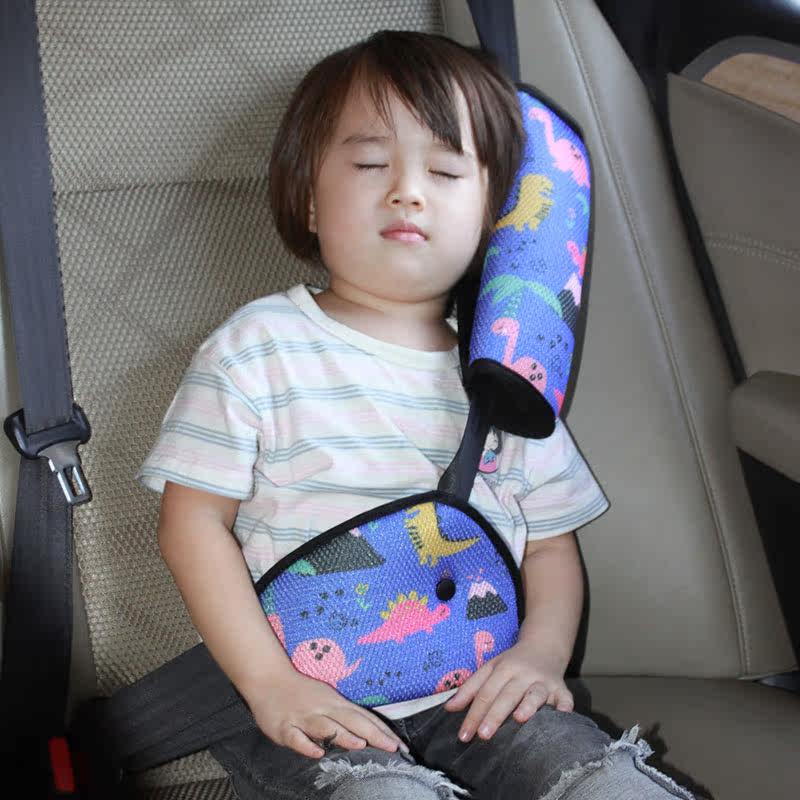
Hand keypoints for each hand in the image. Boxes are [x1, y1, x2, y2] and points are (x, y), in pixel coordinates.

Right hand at [245, 669, 408, 758]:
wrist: (269, 679)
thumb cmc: (302, 692)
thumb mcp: (327, 699)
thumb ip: (345, 716)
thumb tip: (368, 733)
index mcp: (336, 703)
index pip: (364, 717)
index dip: (383, 731)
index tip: (401, 746)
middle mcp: (323, 708)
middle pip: (352, 721)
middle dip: (373, 734)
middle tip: (393, 748)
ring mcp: (304, 717)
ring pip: (326, 727)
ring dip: (344, 736)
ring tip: (361, 745)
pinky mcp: (285, 727)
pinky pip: (297, 738)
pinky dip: (307, 745)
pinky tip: (318, 753)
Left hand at [443, 641, 573, 742]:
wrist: (544, 646)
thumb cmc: (512, 663)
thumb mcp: (490, 668)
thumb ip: (470, 688)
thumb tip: (449, 708)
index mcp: (503, 668)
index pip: (485, 693)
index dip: (473, 714)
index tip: (463, 735)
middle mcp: (523, 673)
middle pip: (507, 695)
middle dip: (494, 715)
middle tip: (483, 736)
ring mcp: (543, 681)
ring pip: (535, 693)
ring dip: (528, 705)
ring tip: (520, 719)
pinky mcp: (561, 688)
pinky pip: (565, 698)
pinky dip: (565, 706)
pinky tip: (562, 715)